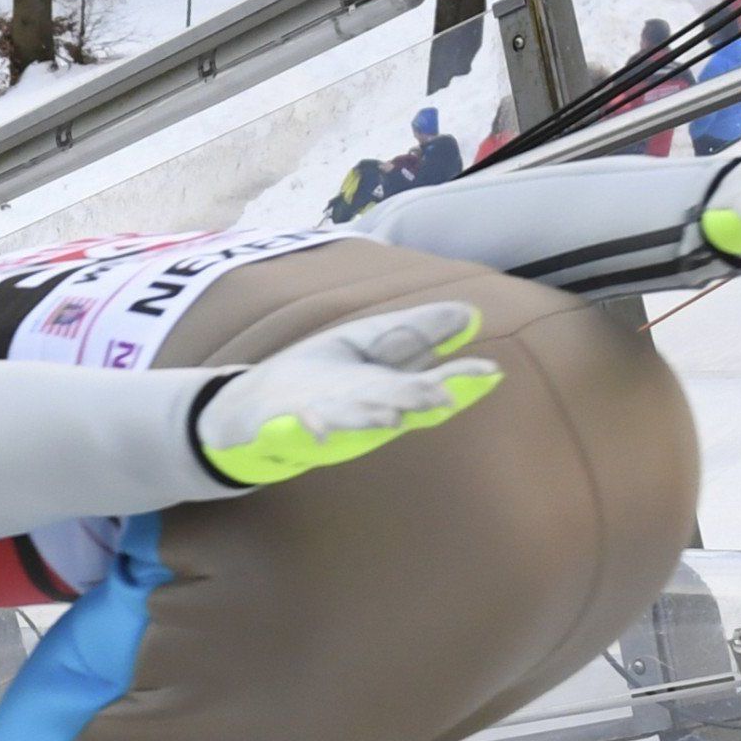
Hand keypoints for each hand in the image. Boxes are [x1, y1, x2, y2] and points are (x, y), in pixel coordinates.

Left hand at [197, 301, 500, 487]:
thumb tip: (468, 313)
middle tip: (443, 398)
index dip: (457, 381)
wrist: (253, 406)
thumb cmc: (320, 377)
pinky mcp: (287, 423)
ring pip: (353, 418)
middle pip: (394, 403)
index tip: (488, 372)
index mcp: (386, 392)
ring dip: (370, 416)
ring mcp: (324, 419)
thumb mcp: (369, 344)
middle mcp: (361, 410)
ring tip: (390, 415)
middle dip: (416, 400)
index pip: (427, 386)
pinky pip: (299, 426)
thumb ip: (415, 333)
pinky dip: (308, 427)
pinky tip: (316, 426)